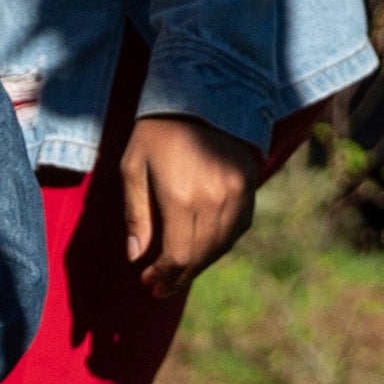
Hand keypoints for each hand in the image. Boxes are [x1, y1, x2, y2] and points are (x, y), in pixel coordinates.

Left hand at [112, 112, 261, 299]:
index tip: (148, 282)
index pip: (178, 255)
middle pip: (200, 256)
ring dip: (200, 264)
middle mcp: (214, 200)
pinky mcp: (250, 187)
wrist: (201, 95)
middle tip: (161, 287)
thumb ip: (136, 215)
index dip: (164, 275)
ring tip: (180, 271)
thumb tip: (136, 256)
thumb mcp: (133, 168)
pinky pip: (238, 229)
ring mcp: (237, 194)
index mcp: (181, 197)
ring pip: (221, 246)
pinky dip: (221, 245)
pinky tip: (204, 248)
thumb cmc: (156, 132)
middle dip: (179, 276)